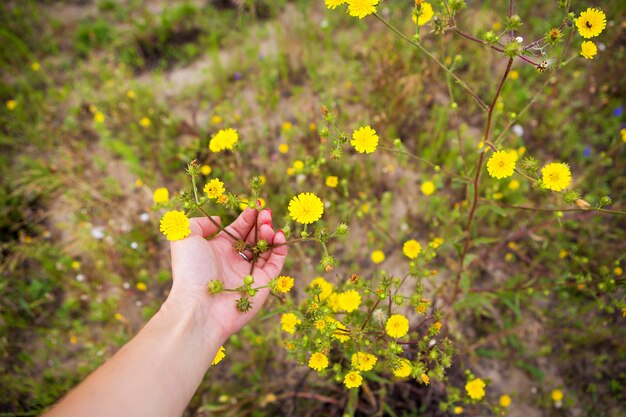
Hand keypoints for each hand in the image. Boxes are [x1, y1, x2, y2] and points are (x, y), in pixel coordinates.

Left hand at [165, 208, 286, 340]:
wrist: (199, 306)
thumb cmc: (190, 271)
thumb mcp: (184, 237)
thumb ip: (199, 222)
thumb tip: (219, 220)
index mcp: (218, 250)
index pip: (238, 229)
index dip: (248, 217)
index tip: (256, 206)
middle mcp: (234, 261)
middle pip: (254, 238)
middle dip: (261, 223)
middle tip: (266, 213)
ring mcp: (249, 273)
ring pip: (266, 249)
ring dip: (270, 234)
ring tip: (268, 226)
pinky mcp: (263, 284)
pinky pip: (276, 264)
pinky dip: (280, 249)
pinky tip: (278, 236)